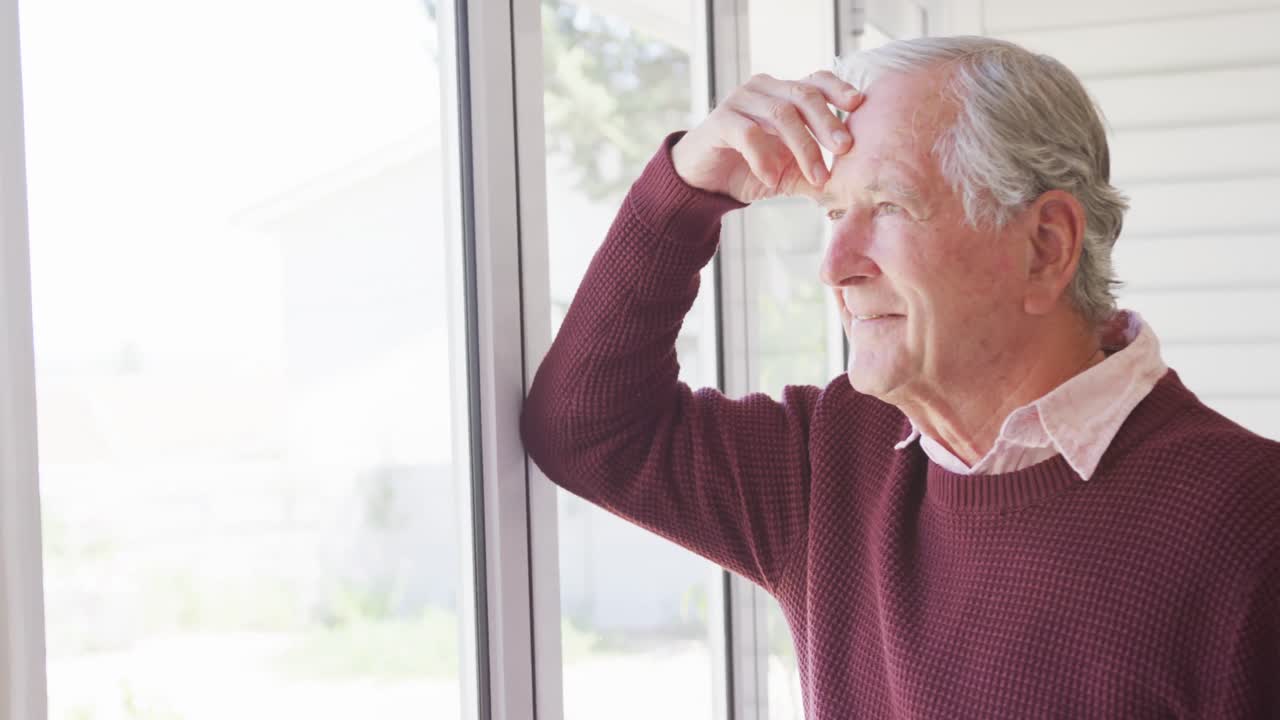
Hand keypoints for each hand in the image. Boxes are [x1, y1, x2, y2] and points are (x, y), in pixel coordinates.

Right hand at [671, 71, 863, 203]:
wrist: (705, 182)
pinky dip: (764, 158)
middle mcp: (764, 89)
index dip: (839, 89)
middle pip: (803, 95)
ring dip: (803, 147)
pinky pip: (748, 133)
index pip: (816, 81)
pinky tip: (772, 181)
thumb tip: (853, 190)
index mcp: (784, 94)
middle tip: (845, 149)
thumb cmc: (750, 170)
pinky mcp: (720, 120)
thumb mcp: (790, 174)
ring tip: (816, 178)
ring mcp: (740, 101)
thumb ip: (816, 175)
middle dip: (827, 123)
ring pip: (780, 114)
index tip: (858, 105)